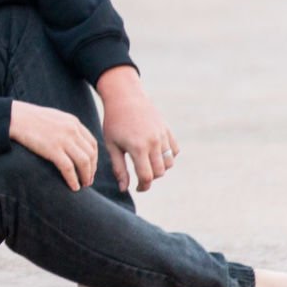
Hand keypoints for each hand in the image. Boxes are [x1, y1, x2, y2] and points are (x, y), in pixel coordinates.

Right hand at [9, 100, 98, 190]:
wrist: (14, 117)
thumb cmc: (30, 119)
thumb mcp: (54, 118)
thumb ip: (66, 127)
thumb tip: (71, 142)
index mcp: (73, 122)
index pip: (92, 144)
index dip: (94, 159)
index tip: (90, 169)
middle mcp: (72, 130)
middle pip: (91, 154)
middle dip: (92, 170)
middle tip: (88, 180)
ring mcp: (63, 140)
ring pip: (84, 162)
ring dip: (86, 176)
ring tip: (83, 185)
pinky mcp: (52, 149)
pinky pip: (69, 168)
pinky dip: (73, 179)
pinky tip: (73, 187)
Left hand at [97, 65, 177, 192]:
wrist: (125, 97)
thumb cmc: (114, 122)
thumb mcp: (112, 145)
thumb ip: (119, 168)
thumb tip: (124, 189)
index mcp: (138, 147)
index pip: (147, 177)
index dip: (143, 186)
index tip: (137, 188)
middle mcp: (154, 142)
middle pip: (160, 172)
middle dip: (150, 178)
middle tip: (140, 176)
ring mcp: (163, 136)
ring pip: (169, 163)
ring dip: (160, 168)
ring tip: (147, 164)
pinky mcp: (167, 130)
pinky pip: (174, 151)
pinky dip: (168, 156)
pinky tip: (155, 154)